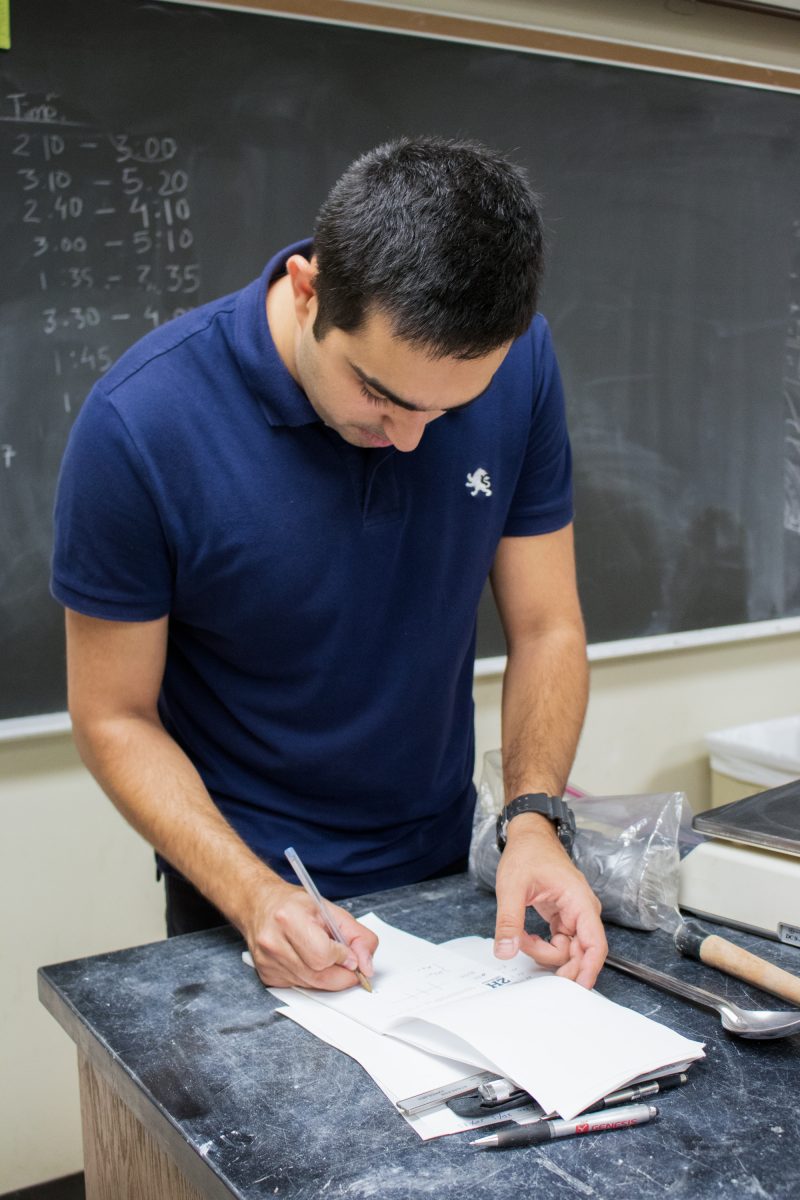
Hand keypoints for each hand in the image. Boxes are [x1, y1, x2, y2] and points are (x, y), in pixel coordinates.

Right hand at [242, 878, 377, 990]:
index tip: (349, 953)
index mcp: (289, 918)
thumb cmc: (295, 905)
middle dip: (340, 974)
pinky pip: (299, 986)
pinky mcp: (266, 975)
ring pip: (311, 984)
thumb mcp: (331, 910)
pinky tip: (307, 960)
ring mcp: (267, 961)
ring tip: (325, 956)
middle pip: (318, 975)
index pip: (323, 955)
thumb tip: (366, 966)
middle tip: (348, 964)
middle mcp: (273, 942)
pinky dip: (311, 978)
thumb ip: (357, 936)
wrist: (260, 904)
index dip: (342, 957)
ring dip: (327, 976)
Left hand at [493, 813, 606, 987]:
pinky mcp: (564, 918)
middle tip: (528, 951)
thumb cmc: (527, 853)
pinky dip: (542, 946)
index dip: (589, 969)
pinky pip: (559, 943)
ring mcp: (575, 916)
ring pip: (568, 950)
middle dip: (555, 961)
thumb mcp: (511, 886)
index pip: (595, 944)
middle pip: (581, 952)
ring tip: (520, 936)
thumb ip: (509, 921)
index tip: (577, 988)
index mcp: (579, 901)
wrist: (529, 836)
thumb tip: (505, 951)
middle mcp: (583, 910)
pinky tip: (526, 937)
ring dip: (544, 952)